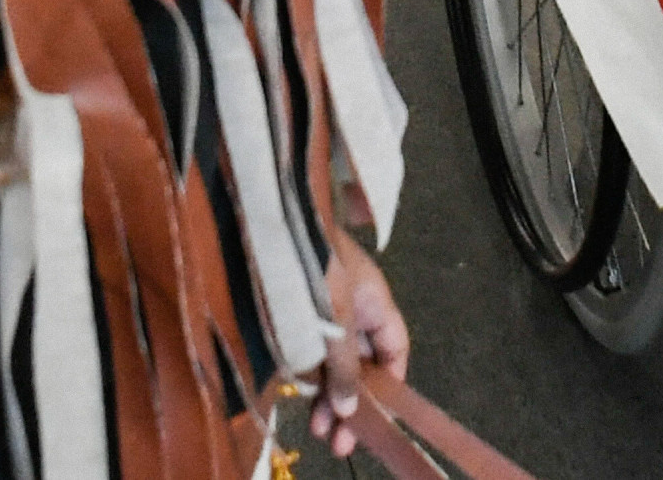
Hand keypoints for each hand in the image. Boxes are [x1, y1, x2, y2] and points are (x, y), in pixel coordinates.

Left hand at [307, 234, 411, 458]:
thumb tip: (350, 409)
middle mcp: (353, 308)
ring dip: (327, 396)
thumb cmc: (312, 262)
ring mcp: (323, 310)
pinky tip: (300, 399)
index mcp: (375, 302)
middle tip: (339, 442)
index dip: (390, 387)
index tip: (378, 421)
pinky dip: (307, 377)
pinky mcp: (295, 313)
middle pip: (361, 364)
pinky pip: (309, 352)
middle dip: (352, 402)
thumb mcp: (334, 316)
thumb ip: (344, 365)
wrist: (268, 220)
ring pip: (333, 362)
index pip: (394, 351)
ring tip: (316, 429)